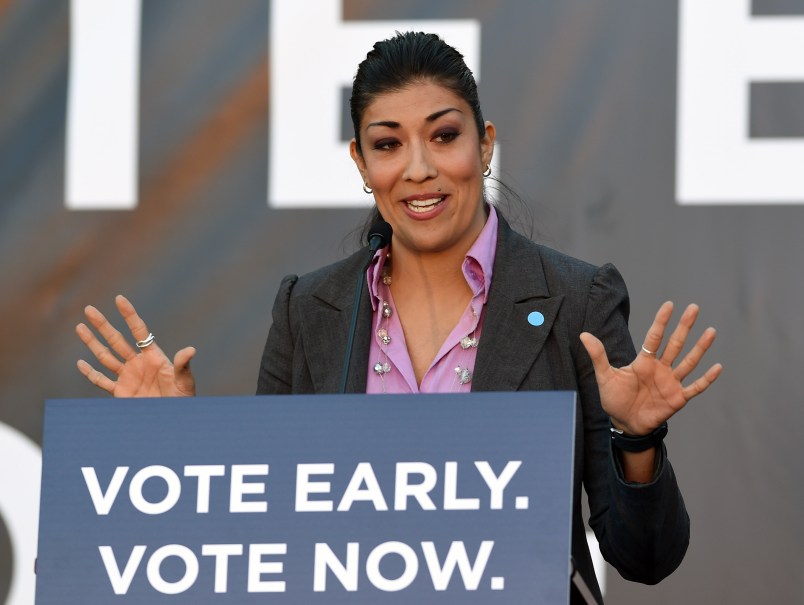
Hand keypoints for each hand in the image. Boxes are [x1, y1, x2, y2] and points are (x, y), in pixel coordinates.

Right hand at [76, 295, 195, 396]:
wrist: (173, 419)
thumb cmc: (183, 399)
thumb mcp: (184, 381)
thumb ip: (182, 366)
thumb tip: (190, 350)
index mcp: (153, 356)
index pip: (138, 331)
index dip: (129, 314)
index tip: (119, 299)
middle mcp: (138, 363)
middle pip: (116, 339)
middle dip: (102, 325)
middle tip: (89, 309)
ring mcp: (128, 377)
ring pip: (105, 356)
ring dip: (92, 342)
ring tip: (79, 327)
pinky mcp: (120, 392)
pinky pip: (102, 381)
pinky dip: (90, 373)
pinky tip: (81, 363)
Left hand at [580, 301, 721, 435]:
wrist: (625, 423)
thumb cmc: (615, 399)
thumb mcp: (605, 376)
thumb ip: (598, 356)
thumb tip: (583, 334)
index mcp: (644, 362)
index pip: (654, 337)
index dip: (661, 321)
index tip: (669, 304)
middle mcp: (660, 369)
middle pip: (675, 344)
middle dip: (684, 326)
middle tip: (694, 307)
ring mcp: (671, 383)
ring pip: (689, 361)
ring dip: (700, 347)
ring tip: (711, 331)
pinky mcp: (678, 398)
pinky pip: (695, 387)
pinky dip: (706, 379)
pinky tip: (718, 367)